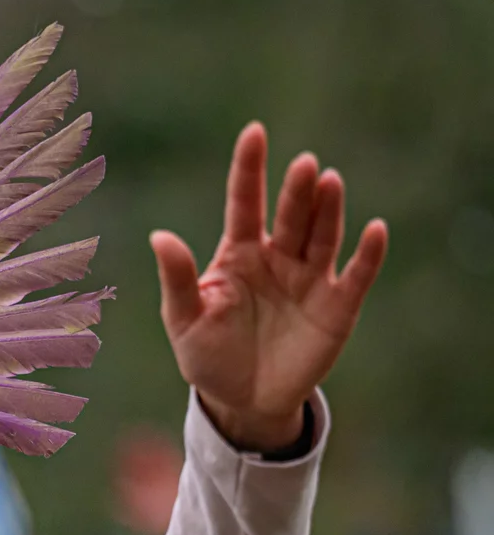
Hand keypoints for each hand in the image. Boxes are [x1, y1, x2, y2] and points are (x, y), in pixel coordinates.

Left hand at [150, 122, 387, 452]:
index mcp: (238, 255)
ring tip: (328, 182)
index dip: (249, 169)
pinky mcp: (337, 306)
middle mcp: (278, 257)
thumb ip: (178, 279)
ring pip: (322, 236)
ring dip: (328, 210)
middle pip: (289, 216)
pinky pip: (356, 274)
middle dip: (296, 191)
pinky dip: (367, 254)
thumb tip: (159, 236)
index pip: (244, 203)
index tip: (254, 133)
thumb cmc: (208, 355)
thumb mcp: (185, 320)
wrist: (241, 401)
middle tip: (303, 165)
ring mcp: (310, 278)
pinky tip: (374, 230)